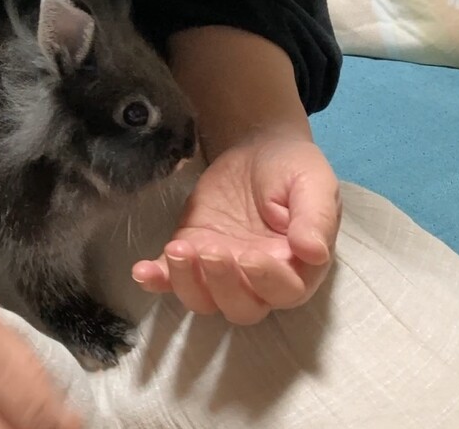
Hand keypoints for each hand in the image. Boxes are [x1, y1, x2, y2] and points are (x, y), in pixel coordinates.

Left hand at [131, 133, 340, 324]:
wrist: (256, 150)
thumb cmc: (292, 169)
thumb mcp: (313, 183)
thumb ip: (315, 219)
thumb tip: (313, 252)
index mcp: (297, 266)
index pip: (285, 291)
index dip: (265, 281)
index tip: (249, 255)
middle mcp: (258, 279)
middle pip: (242, 307)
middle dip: (222, 284)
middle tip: (208, 249)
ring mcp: (220, 270)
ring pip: (204, 300)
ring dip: (186, 283)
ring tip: (177, 248)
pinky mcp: (191, 254)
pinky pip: (170, 279)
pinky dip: (156, 280)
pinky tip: (143, 270)